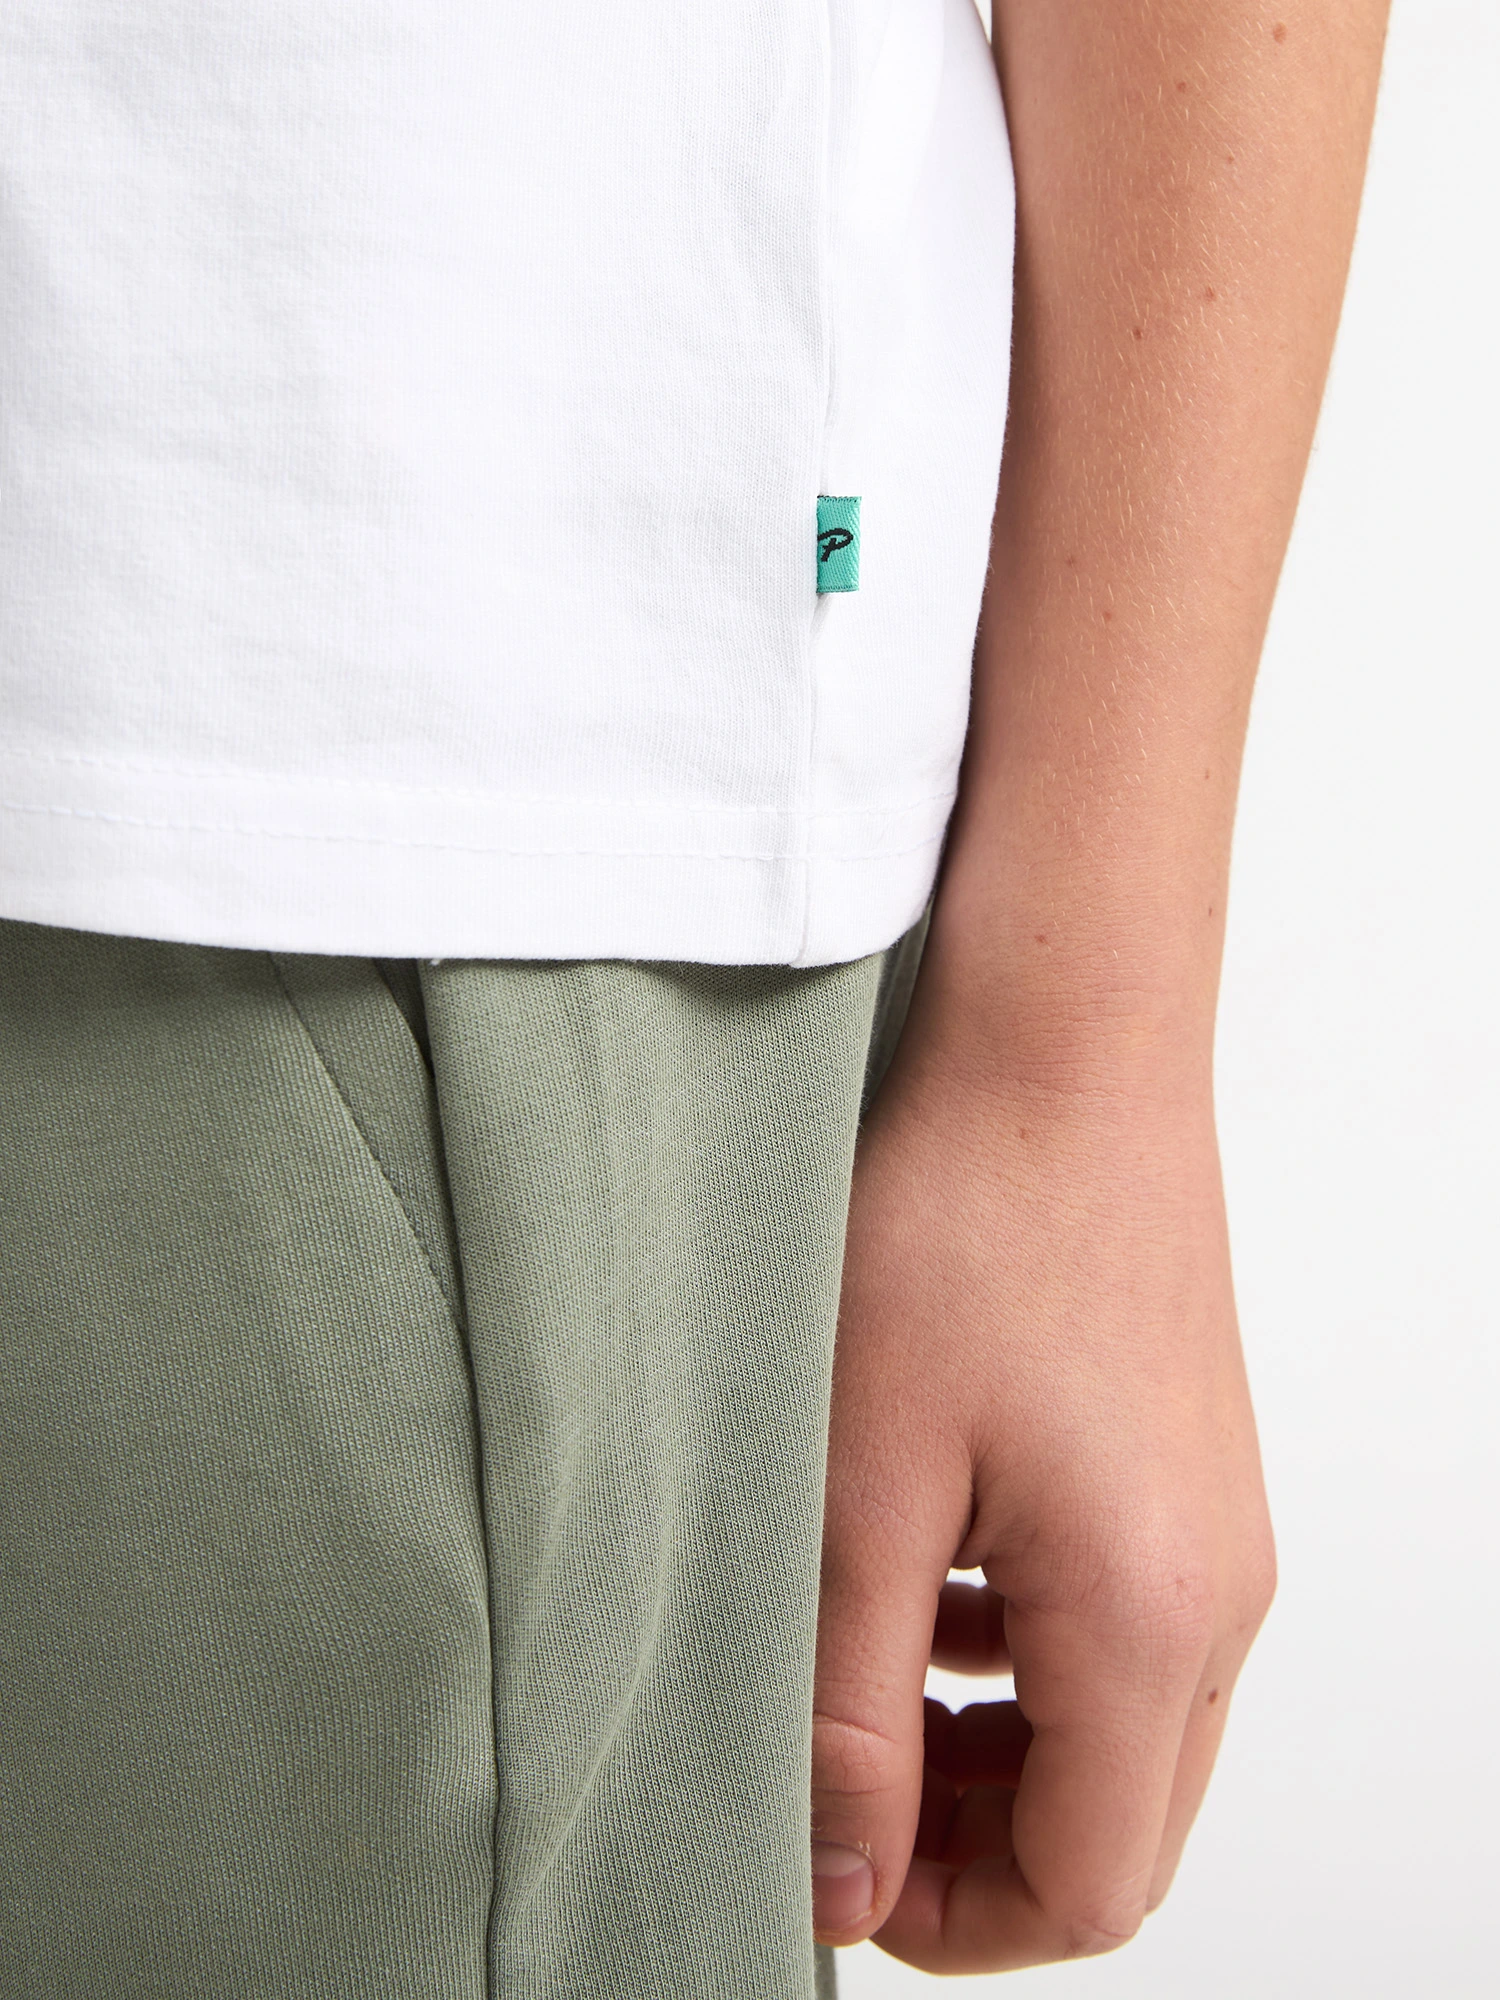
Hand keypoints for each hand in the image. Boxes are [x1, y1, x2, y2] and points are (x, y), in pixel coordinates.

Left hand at [811, 1048, 1275, 1971]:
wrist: (1062, 1050)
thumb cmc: (960, 1226)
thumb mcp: (859, 1485)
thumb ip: (848, 1705)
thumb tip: (840, 1882)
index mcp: (1150, 1618)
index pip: (1089, 1887)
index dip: (949, 1917)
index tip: (829, 1868)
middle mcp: (1218, 1590)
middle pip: (1119, 1822)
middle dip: (970, 1845)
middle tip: (834, 1783)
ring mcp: (1215, 1524)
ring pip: (1122, 1729)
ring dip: (993, 1750)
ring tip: (858, 1684)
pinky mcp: (1186, 1465)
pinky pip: (1124, 1625)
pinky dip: (1026, 1658)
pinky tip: (924, 1583)